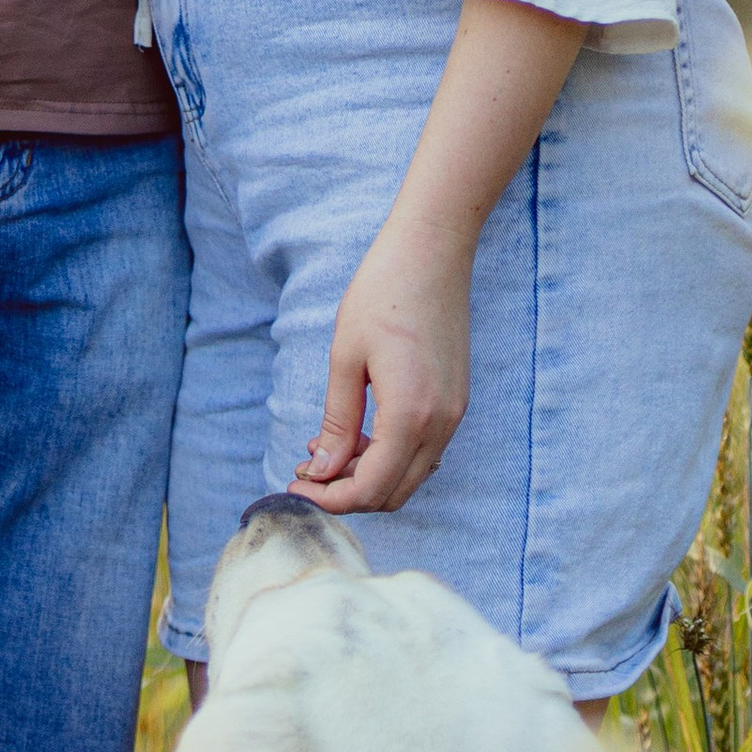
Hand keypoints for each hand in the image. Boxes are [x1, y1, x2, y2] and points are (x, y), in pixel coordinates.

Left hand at [287, 217, 472, 515]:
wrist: (432, 252)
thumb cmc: (382, 294)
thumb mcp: (346, 357)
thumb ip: (338, 421)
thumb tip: (324, 471)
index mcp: (410, 415)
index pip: (370, 488)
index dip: (329, 499)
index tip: (296, 485)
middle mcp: (441, 424)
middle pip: (394, 493)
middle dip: (347, 492)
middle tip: (308, 469)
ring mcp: (454, 414)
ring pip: (411, 475)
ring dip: (369, 474)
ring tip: (327, 447)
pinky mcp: (456, 401)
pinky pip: (424, 450)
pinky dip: (391, 454)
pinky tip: (360, 431)